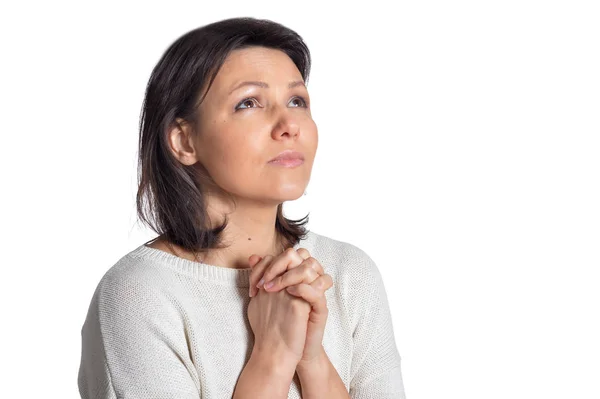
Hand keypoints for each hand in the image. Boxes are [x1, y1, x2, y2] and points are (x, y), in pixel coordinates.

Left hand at [248, 249, 333, 364]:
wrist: (285, 352)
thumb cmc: (276, 324)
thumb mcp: (265, 298)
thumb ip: (262, 276)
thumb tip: (252, 257)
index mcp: (296, 277)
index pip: (287, 254)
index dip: (268, 263)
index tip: (254, 283)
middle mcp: (308, 281)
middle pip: (302, 255)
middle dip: (278, 265)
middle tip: (264, 284)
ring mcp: (316, 293)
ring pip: (311, 267)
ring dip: (289, 274)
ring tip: (272, 289)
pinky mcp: (320, 308)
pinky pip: (317, 290)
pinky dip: (301, 287)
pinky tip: (287, 293)